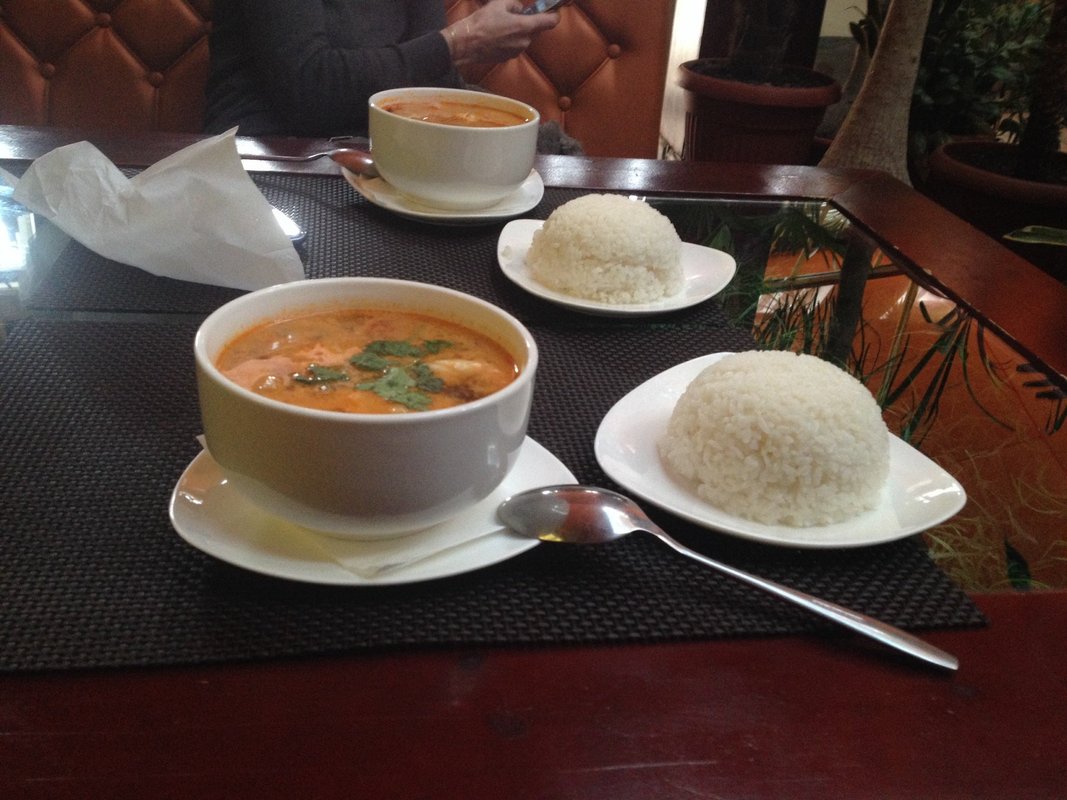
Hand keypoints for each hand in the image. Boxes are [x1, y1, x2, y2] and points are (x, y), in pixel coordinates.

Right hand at [445, 0, 560, 65]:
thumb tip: (520, 8)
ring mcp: (517, 51)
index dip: (554, 15)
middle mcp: (525, 42)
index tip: (553, 12)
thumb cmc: (482, 23)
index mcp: (526, 27)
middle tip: (515, 15)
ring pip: (524, 38)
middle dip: (529, 22)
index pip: (550, 22)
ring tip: (501, 25)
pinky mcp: (508, 58)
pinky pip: (515, 46)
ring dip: (518, 32)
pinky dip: (510, 40)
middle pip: (535, 30)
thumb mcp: (499, 4)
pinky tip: (497, 35)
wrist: (466, 44)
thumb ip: (515, 5)